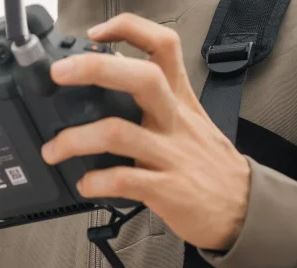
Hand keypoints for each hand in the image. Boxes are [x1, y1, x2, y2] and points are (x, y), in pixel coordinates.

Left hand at [42, 14, 250, 250]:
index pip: (163, 47)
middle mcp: (174, 121)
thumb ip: (156, 98)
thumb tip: (114, 71)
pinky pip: (124, 180)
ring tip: (53, 149)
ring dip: (76, 139)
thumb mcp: (190, 121)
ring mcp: (171, 155)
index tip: (95, 34)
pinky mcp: (167, 189)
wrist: (243, 208)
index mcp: (179, 100)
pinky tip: (85, 184)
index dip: (129, 29)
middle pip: (141, 78)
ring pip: (119, 133)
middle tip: (59, 73)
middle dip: (94, 69)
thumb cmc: (208, 163)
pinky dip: (97, 182)